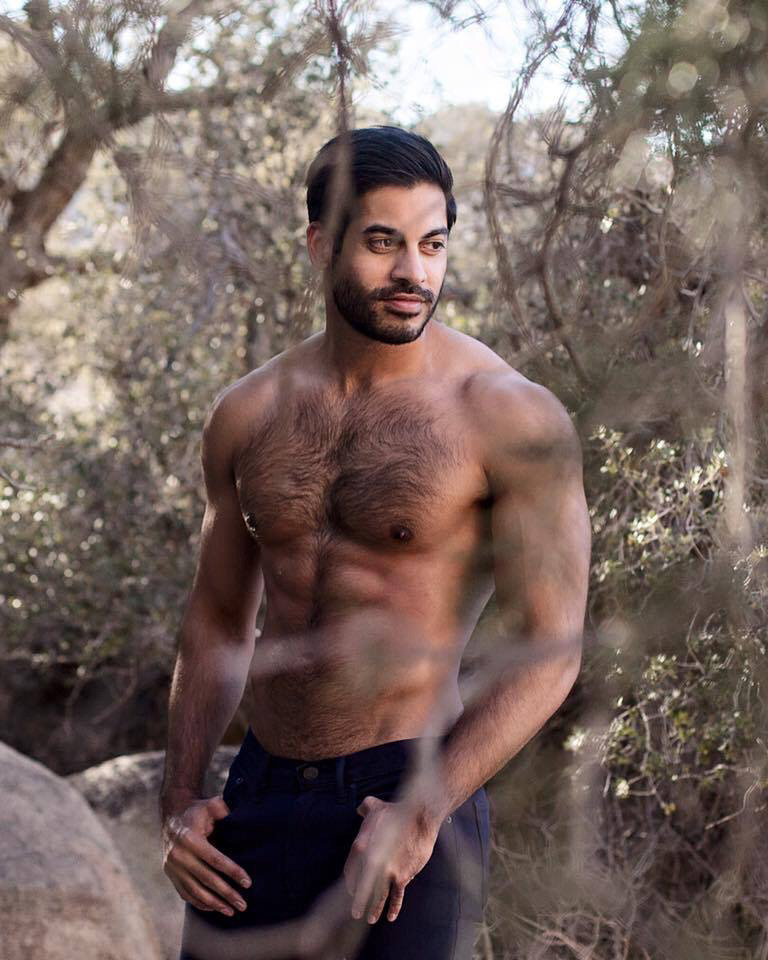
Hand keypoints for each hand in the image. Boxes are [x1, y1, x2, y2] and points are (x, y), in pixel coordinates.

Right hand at [162, 794, 251, 916]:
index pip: (216, 860)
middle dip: (227, 893)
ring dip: (214, 904)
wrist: (172, 814)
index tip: (247, 883)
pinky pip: (185, 893)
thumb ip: (226, 813)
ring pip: (195, 890)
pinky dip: (199, 902)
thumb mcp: (212, 805)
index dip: (233, 872)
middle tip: (243, 904)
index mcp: (190, 838)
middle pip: (207, 879)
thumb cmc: (198, 810)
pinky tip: (213, 908)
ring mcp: (172, 867)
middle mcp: (179, 855)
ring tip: (231, 911)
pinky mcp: (170, 874)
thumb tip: (244, 823)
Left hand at [343, 795, 439, 924]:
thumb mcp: (376, 806)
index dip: (350, 882)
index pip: (350, 870)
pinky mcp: (402, 875)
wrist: (420, 817)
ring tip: (370, 918)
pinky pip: (396, 896)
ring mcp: (387, 870)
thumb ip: (365, 807)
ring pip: (377, 895)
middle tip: (355, 913)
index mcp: (361, 847)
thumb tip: (360, 808)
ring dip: (373, 909)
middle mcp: (370, 862)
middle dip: (358, 901)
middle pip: (360, 887)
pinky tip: (390, 916)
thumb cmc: (397, 811)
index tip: (350, 890)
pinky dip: (393, 907)